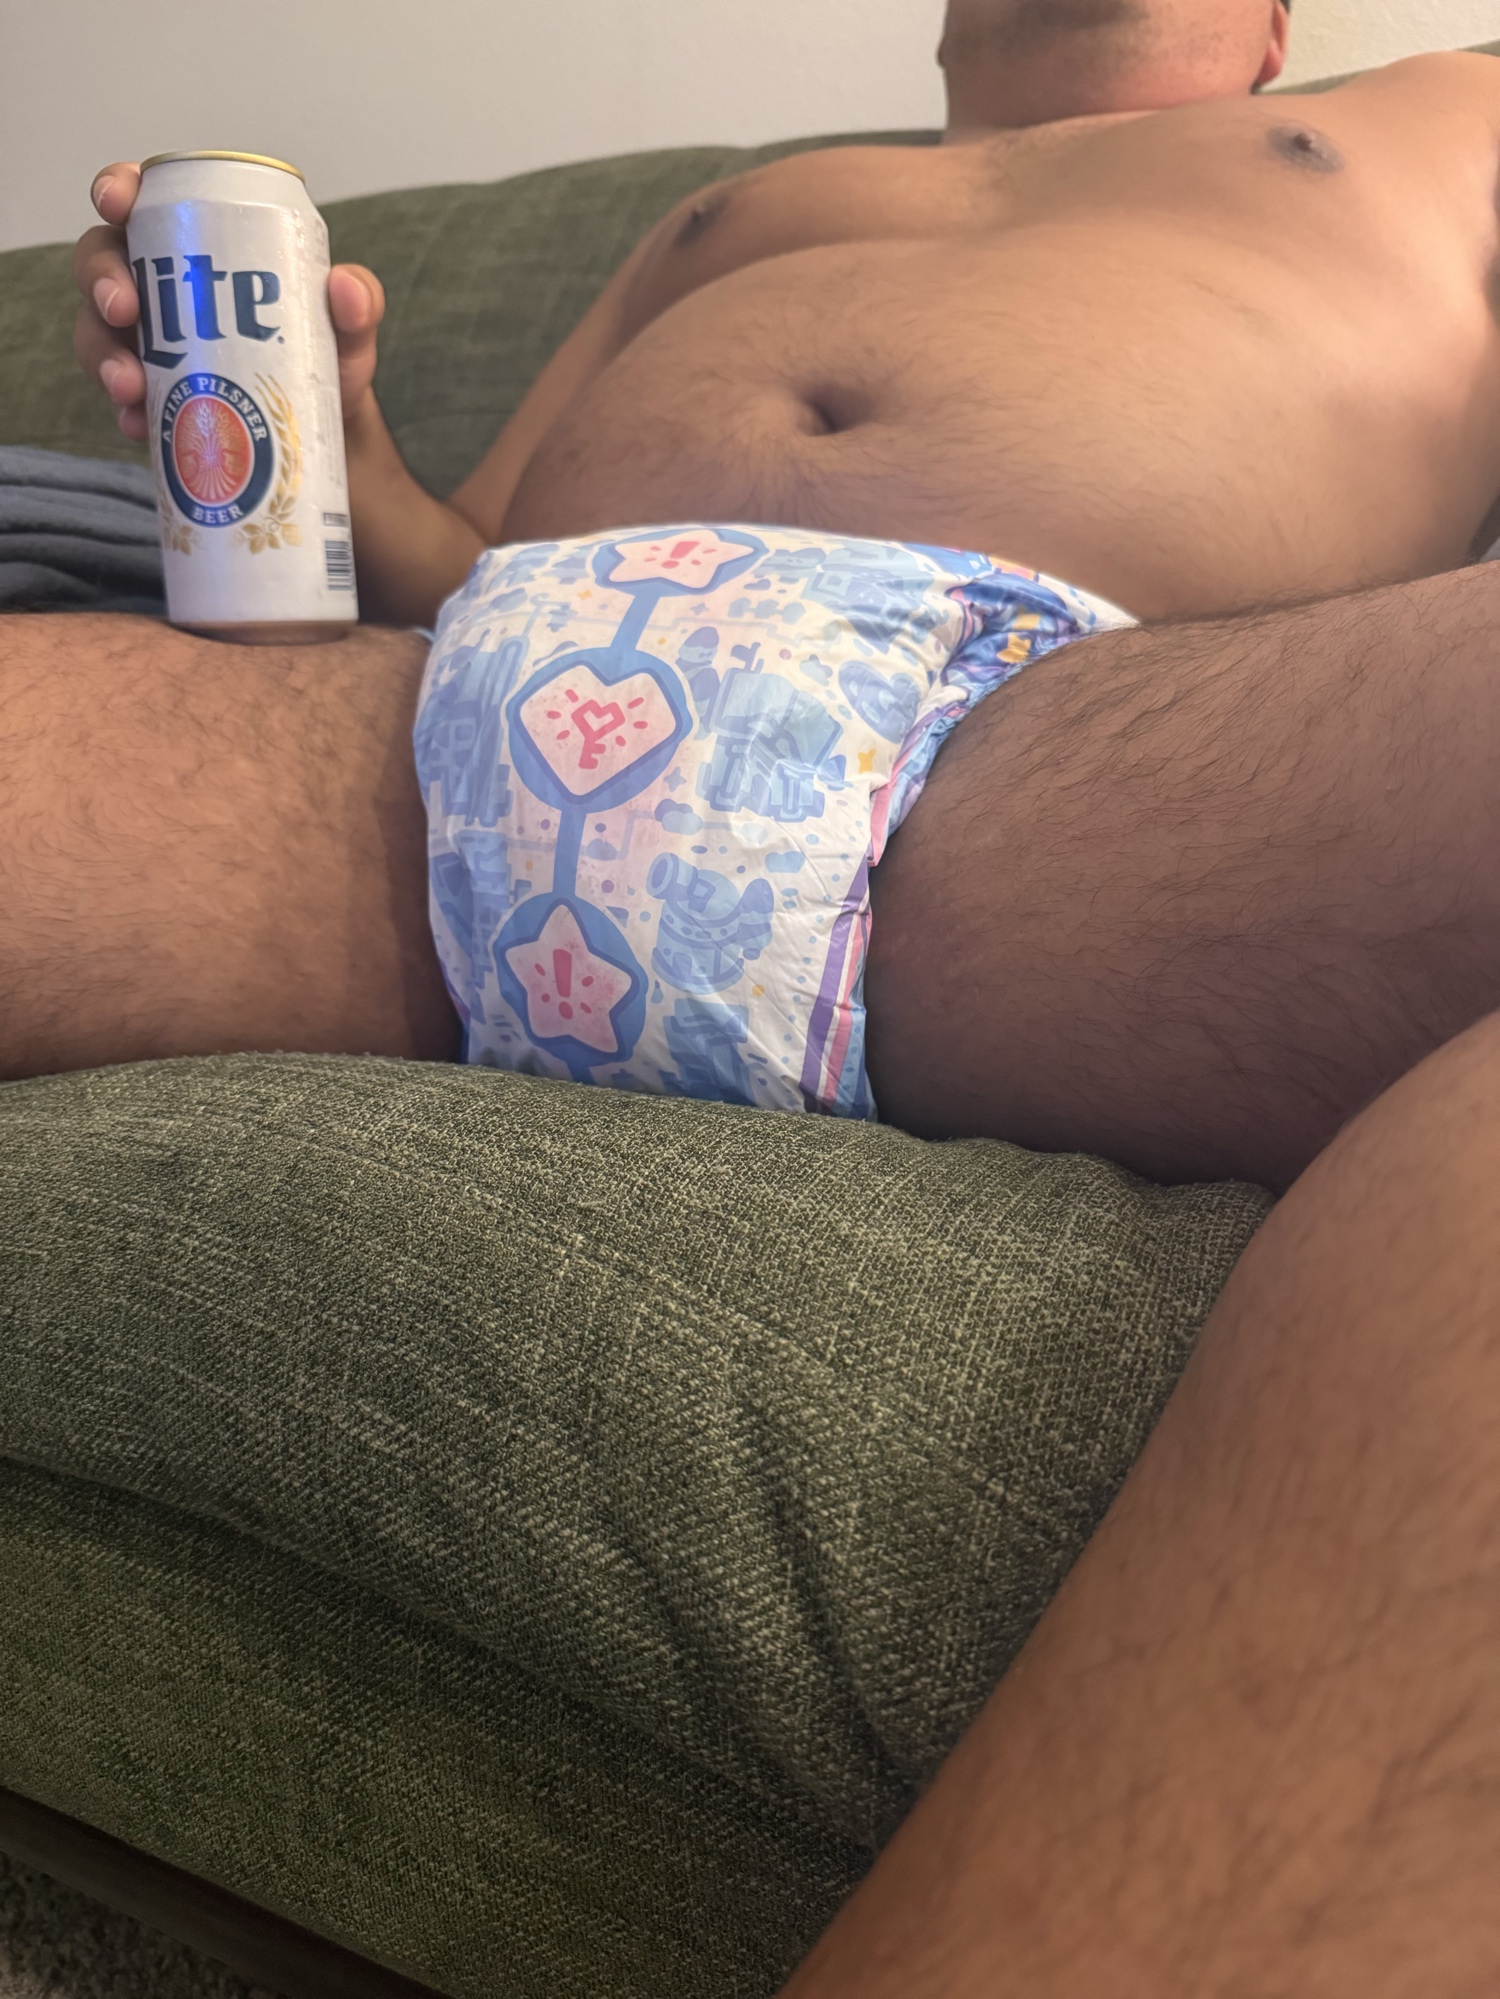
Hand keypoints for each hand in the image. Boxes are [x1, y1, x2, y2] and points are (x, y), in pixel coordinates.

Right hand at [72, 162, 387, 442]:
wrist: (326, 444)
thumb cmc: (326, 366)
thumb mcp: (349, 334)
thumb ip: (359, 306)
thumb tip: (344, 287)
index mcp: (200, 246)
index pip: (147, 202)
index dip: (118, 188)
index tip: (118, 201)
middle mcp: (161, 288)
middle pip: (103, 262)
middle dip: (102, 281)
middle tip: (126, 312)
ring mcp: (147, 343)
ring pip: (96, 330)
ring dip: (103, 354)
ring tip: (130, 387)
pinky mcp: (150, 397)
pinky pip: (118, 398)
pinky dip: (124, 409)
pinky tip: (136, 422)